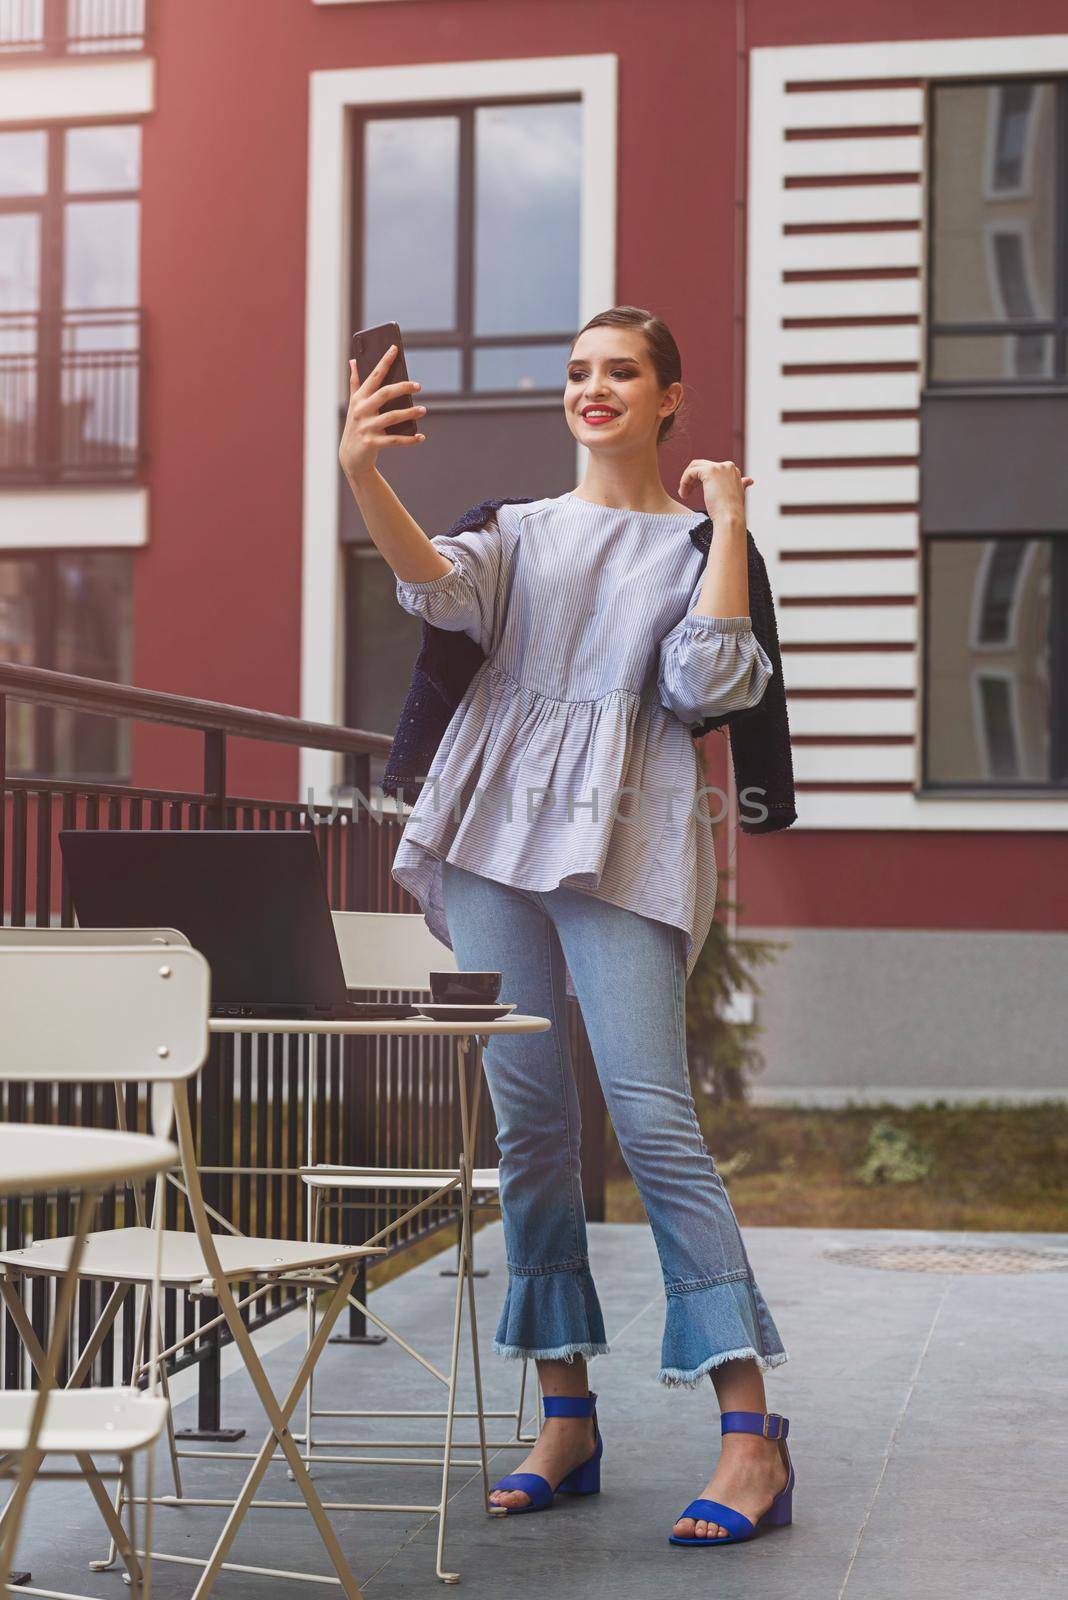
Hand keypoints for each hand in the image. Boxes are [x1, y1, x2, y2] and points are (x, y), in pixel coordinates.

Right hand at [339, 344, 426, 482]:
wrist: (351, 456)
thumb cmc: (356, 425)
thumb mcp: (354, 404)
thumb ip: (355, 382)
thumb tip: (353, 360)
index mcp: (358, 398)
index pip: (373, 376)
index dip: (384, 361)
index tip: (395, 348)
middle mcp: (361, 410)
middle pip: (384, 394)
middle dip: (402, 387)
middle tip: (418, 385)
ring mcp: (366, 427)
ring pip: (392, 417)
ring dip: (409, 413)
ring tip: (423, 410)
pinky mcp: (372, 443)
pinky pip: (394, 440)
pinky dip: (409, 439)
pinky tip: (420, 437)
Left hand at [679, 459, 752, 525]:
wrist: (730, 518)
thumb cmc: (732, 512)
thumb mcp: (738, 495)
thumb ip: (741, 485)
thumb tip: (749, 480)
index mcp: (733, 470)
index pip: (711, 469)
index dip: (701, 480)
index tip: (694, 492)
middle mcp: (727, 466)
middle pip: (702, 466)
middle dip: (692, 479)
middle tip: (686, 492)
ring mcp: (719, 467)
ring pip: (694, 467)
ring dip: (686, 480)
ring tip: (684, 494)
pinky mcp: (709, 471)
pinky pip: (691, 472)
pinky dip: (684, 482)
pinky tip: (683, 494)